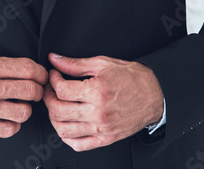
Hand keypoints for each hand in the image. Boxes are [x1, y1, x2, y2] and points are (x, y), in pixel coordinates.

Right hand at [0, 54, 46, 137]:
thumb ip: (1, 64)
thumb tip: (28, 70)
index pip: (27, 69)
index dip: (40, 73)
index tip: (42, 76)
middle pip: (29, 91)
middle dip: (37, 91)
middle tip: (34, 91)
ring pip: (23, 112)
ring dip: (25, 108)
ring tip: (19, 105)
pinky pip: (9, 129)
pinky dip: (13, 124)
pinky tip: (8, 117)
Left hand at [43, 53, 163, 150]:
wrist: (155, 95)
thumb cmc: (132, 79)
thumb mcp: (103, 64)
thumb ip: (76, 64)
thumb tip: (55, 59)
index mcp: (97, 92)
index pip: (62, 90)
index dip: (52, 80)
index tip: (54, 75)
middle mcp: (98, 113)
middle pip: (58, 111)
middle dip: (48, 97)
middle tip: (50, 89)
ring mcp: (101, 129)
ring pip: (64, 130)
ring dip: (54, 117)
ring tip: (56, 105)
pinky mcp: (106, 139)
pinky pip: (78, 145)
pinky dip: (66, 137)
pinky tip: (66, 125)